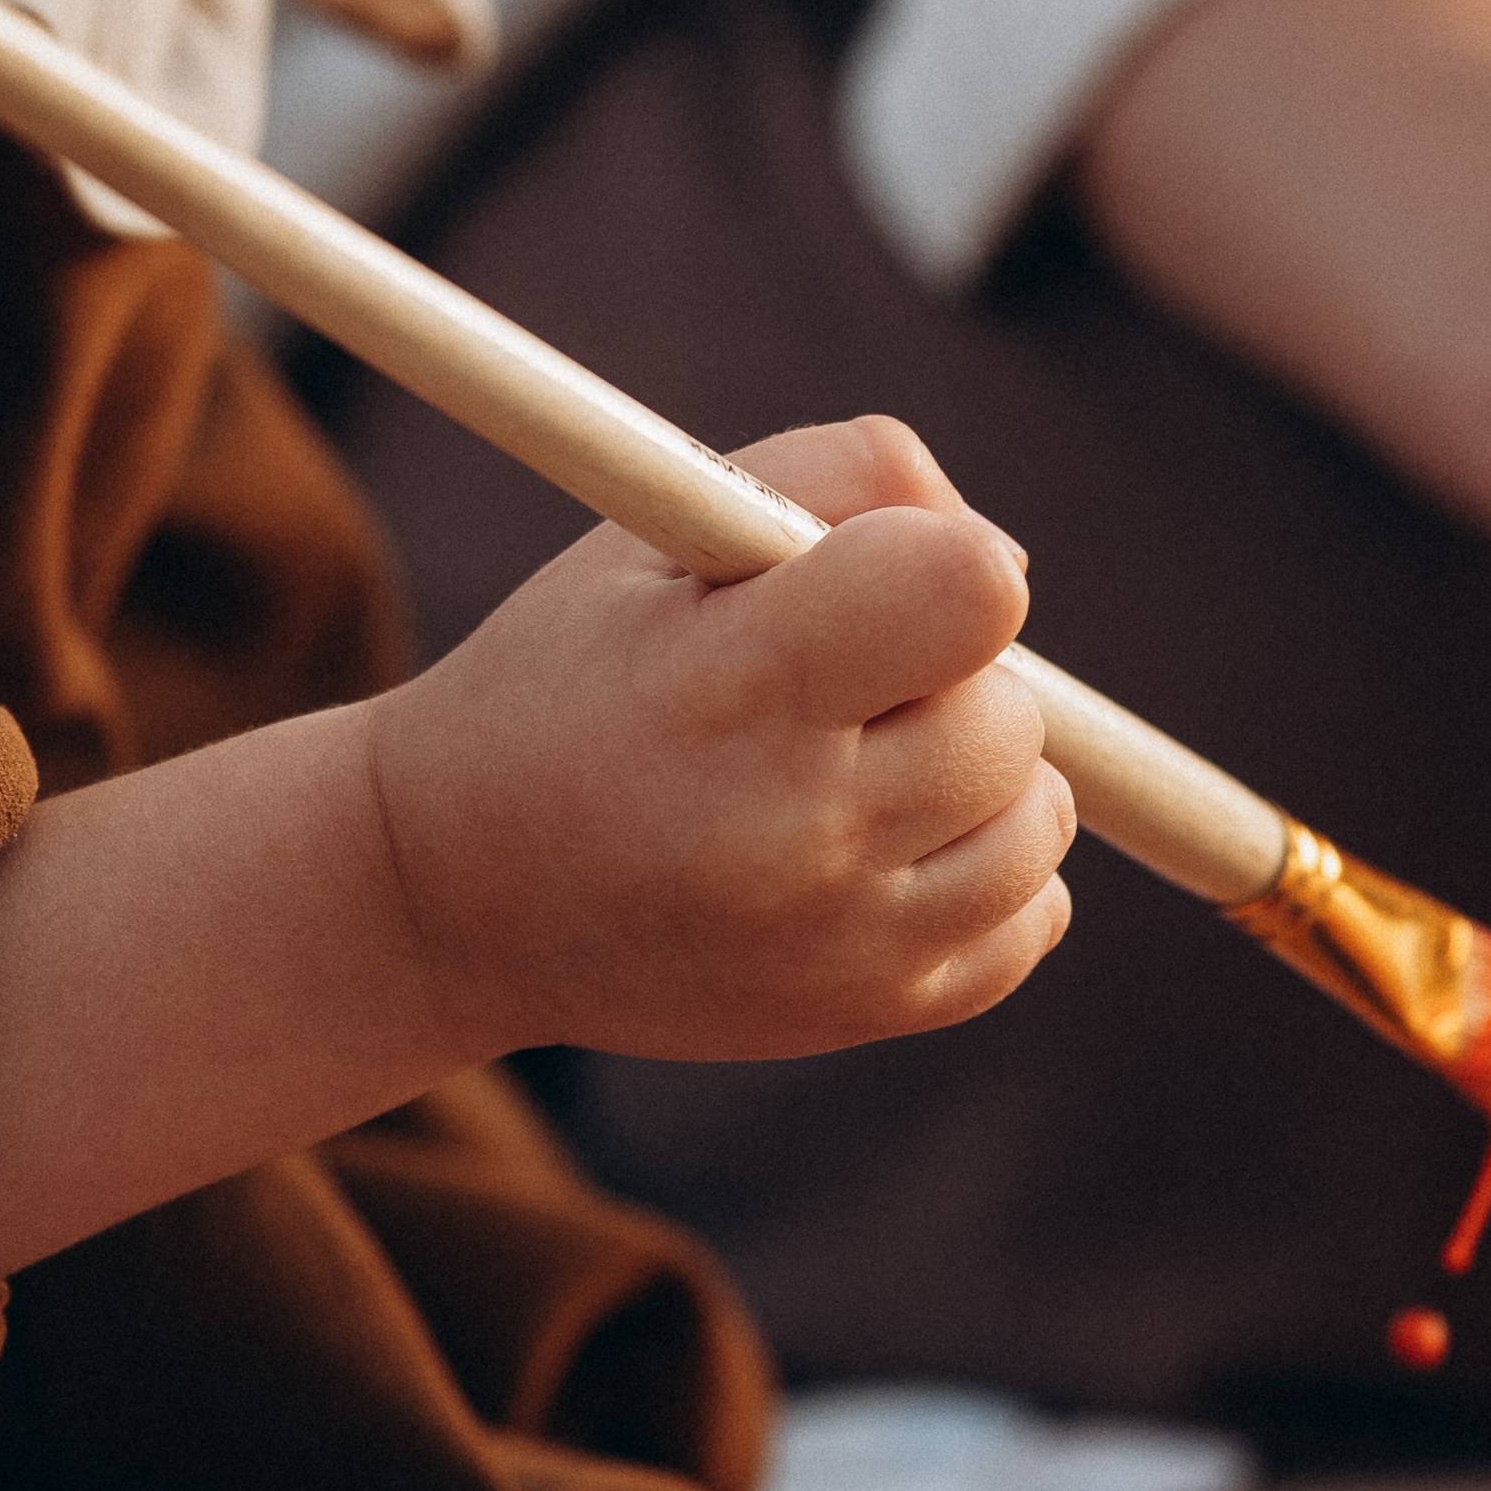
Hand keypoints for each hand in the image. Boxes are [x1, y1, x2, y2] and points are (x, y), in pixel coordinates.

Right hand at [369, 417, 1072, 1063]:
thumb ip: (837, 479)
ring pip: (1038, 822)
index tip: (881, 584)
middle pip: (1013, 715)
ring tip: (863, 769)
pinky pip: (1029, 925)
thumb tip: (1009, 564)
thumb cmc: (563, 686)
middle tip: (841, 688)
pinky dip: (989, 879)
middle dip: (952, 678)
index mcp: (735, 685)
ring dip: (984, 780)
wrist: (452, 899)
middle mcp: (797, 828)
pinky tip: (887, 851)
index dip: (947, 566)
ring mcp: (839, 941)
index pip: (967, 595)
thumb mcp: (651, 534)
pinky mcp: (866, 1011)